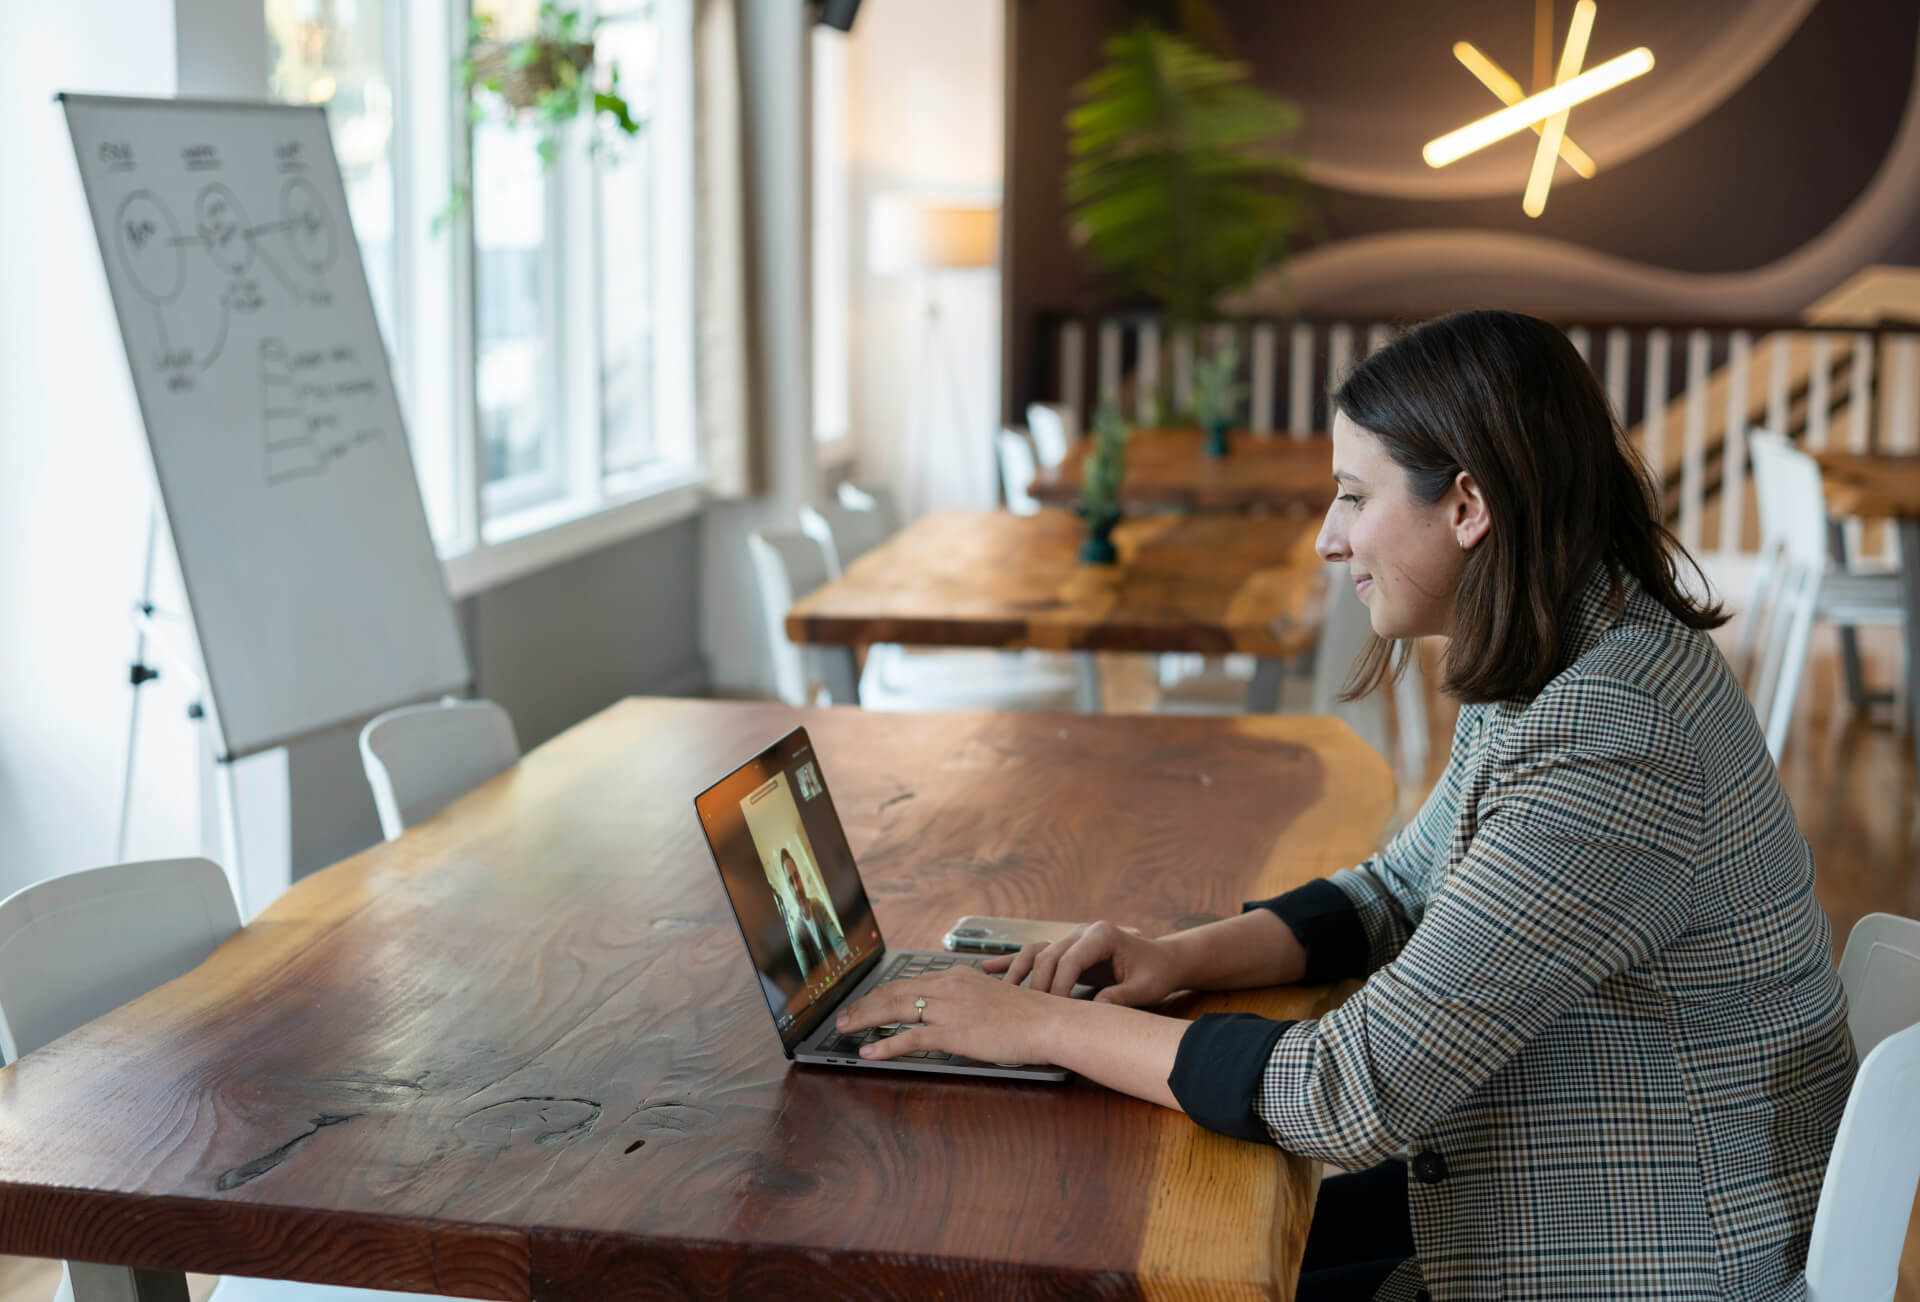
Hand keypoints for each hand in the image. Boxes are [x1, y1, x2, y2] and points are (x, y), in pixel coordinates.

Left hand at [833, 967, 1063, 1065]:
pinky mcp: (952, 1032)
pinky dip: (885, 1044)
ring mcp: (948, 1009)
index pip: (908, 982)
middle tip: (844, 1015)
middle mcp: (947, 986)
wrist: (1047, 1022)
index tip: (866, 1001)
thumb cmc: (1027, 1015)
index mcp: (956, 976)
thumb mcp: (991, 997)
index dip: (881, 993)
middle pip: (893, 992)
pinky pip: (909, 1038)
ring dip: (864, 1019)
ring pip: (894, 1010)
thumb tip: (950, 1014)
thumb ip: (966, 1000)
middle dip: (864, 1004)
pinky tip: (869, 1051)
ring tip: (845, 1029)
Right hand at [983, 920, 1183, 1005]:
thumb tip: (1099, 1008)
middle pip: (1047, 956)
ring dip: (1017, 971)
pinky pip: (1035, 953)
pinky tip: (989, 968)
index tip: (1053, 1011)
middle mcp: (1082, 931)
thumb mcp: (1146, 987)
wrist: (1162, 959)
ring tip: (999, 991)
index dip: (1058, 986)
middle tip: (1029, 1013)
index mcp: (1101, 935)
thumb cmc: (1156, 973)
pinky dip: (1013, 961)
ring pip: (1036, 952)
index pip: (1069, 960)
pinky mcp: (1066, 947)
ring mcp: (1072, 937)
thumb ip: (1123, 996)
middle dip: (1037, 985)